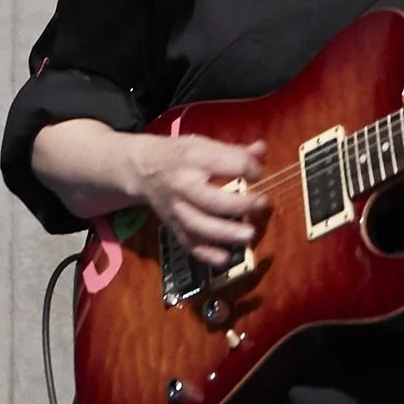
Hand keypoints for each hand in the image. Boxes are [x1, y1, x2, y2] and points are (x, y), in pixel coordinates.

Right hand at [30, 117, 266, 261]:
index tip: (256, 173)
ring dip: (225, 233)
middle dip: (240, 205)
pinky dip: (205, 254)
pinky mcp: (173, 225)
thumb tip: (262, 150)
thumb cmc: (179, 154)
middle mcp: (183, 184)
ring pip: (199, 225)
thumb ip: (234, 150)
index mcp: (194, 158)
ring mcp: (176, 207)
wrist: (141, 168)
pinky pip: (188, 242)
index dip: (249, 169)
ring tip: (249, 235)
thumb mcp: (203, 144)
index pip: (228, 164)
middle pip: (212, 199)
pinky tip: (223, 259)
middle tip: (262, 204)